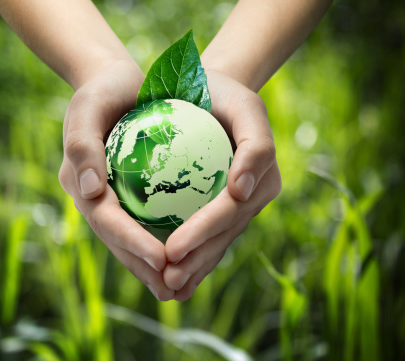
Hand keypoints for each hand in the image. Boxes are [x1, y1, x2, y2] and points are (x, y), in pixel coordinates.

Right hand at [58, 60, 174, 300]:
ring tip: (180, 287)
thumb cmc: (101, 92)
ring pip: (133, 239)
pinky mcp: (130, 195)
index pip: (106, 221)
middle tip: (173, 288)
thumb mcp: (88, 109)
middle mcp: (94, 198)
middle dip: (144, 267)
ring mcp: (111, 200)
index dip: (131, 243)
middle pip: (119, 241)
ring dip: (153, 266)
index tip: (161, 259)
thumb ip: (82, 148)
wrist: (113, 84)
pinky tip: (189, 256)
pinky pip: (148, 224)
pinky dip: (164, 242)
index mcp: (81, 184)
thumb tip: (90, 194)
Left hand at [163, 69, 281, 300]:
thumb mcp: (246, 106)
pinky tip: (174, 281)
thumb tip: (241, 191)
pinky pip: (211, 237)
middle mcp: (254, 195)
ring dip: (195, 267)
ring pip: (218, 242)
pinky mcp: (226, 209)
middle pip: (223, 233)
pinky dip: (195, 259)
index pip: (230, 209)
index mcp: (261, 175)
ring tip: (168, 286)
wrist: (214, 94)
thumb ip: (256, 147)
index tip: (173, 248)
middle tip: (166, 276)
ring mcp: (242, 205)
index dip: (204, 230)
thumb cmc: (224, 95)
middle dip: (196, 258)